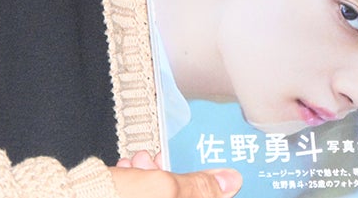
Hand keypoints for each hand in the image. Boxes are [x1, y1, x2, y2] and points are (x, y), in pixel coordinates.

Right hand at [110, 152, 239, 196]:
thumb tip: (231, 181)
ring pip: (160, 194)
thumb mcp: (163, 189)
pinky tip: (126, 171)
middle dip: (173, 177)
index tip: (206, 173)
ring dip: (151, 175)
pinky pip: (141, 193)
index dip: (208, 189)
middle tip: (158, 162)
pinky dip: (136, 181)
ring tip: (137, 163)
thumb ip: (199, 186)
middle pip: (181, 195)